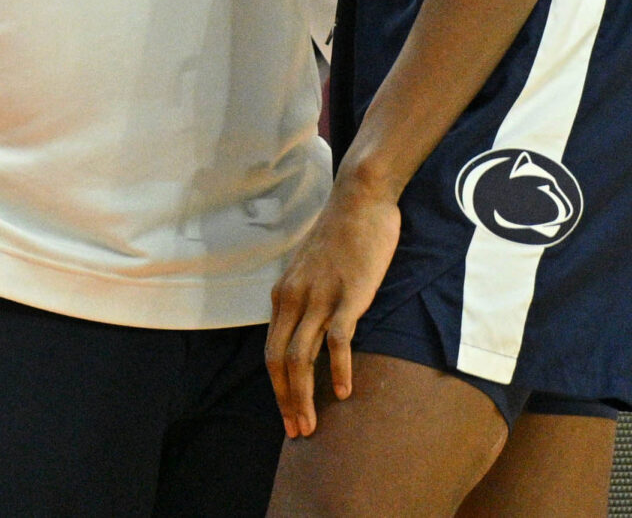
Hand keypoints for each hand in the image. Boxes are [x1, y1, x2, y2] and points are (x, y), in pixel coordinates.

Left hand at [265, 171, 399, 437]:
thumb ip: (304, 298)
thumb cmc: (340, 234)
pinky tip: (345, 392)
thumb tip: (306, 328)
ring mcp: (320, 297)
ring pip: (302, 358)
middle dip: (287, 401)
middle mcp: (294, 298)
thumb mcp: (309, 268)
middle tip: (298, 432)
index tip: (288, 415)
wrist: (360, 198)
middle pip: (281, 362)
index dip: (277, 389)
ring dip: (305, 396)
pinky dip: (339, 369)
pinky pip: (338, 340)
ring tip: (313, 424)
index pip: (271, 353)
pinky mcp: (348, 295)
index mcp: (283, 295)